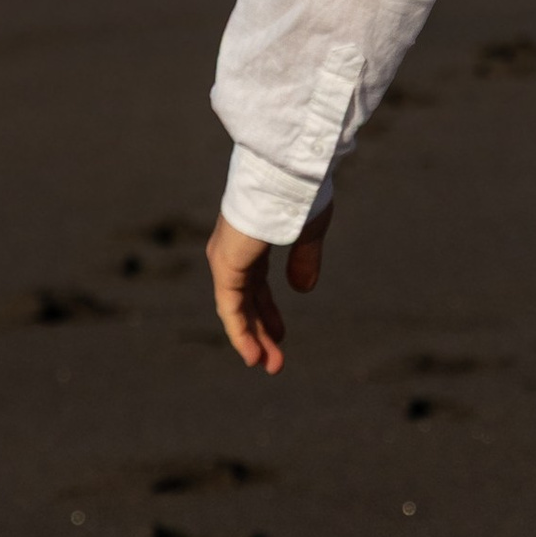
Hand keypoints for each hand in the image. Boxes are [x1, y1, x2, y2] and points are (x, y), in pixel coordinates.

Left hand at [207, 199, 334, 373]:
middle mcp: (235, 248)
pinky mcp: (225, 265)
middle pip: (245, 299)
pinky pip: (230, 307)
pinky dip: (240, 332)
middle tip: (274, 358)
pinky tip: (252, 355)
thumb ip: (305, 259)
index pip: (255, 282)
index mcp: (253, 237)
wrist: (286, 171)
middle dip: (261, 329)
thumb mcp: (310, 230)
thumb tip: (302, 289)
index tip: (280, 335)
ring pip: (236, 308)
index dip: (268, 311)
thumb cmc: (300, 191)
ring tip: (267, 365)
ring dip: (251, 338)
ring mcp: (227, 256)